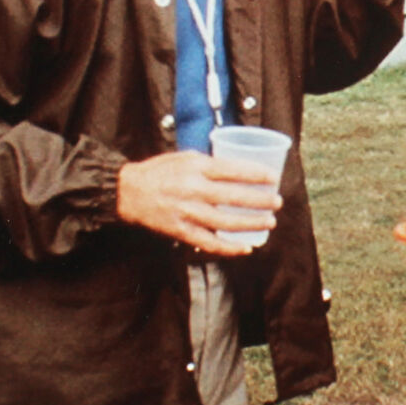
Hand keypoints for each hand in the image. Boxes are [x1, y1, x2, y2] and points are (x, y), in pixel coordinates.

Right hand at [116, 151, 281, 255]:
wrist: (128, 192)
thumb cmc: (159, 171)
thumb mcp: (185, 157)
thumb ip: (210, 163)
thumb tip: (238, 168)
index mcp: (196, 167)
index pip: (234, 170)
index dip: (257, 174)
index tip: (273, 178)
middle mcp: (194, 189)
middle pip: (236, 197)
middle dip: (261, 200)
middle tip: (277, 202)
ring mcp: (189, 212)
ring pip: (227, 222)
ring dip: (252, 223)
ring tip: (269, 222)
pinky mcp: (182, 231)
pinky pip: (210, 242)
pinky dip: (229, 247)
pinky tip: (245, 247)